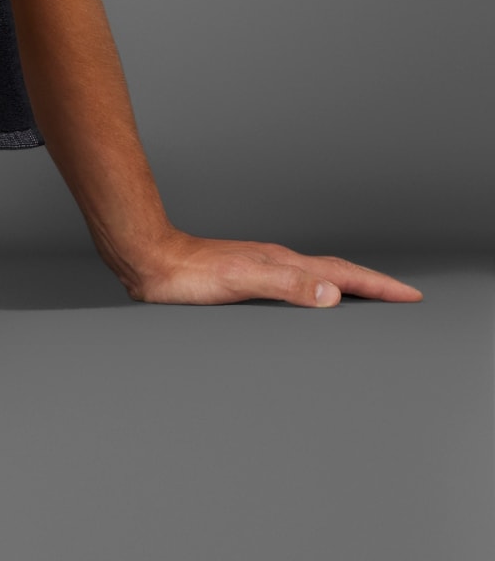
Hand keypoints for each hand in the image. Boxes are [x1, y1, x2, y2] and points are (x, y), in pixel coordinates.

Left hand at [120, 231, 421, 307]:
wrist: (149, 260)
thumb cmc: (188, 275)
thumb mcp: (241, 281)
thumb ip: (287, 286)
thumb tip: (333, 295)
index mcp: (283, 263)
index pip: (342, 274)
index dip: (377, 286)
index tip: (410, 295)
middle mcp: (276, 262)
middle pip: (336, 271)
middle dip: (371, 284)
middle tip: (402, 296)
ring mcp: (261, 267)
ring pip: (316, 276)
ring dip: (345, 286)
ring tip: (367, 297)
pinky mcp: (244, 276)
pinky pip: (295, 282)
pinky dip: (315, 291)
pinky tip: (307, 299)